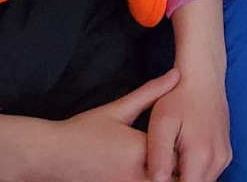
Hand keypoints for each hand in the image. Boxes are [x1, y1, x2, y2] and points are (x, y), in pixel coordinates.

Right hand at [0, 70, 178, 181]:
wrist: (50, 155)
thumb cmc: (83, 130)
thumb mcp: (117, 109)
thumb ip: (150, 93)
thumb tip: (177, 74)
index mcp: (142, 151)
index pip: (180, 156)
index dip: (190, 152)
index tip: (196, 144)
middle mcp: (137, 176)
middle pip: (174, 177)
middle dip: (183, 170)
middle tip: (190, 160)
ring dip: (168, 177)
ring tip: (173, 168)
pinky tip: (153, 174)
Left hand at [147, 0, 230, 181]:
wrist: (204, 77)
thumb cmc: (178, 98)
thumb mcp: (161, 124)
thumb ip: (159, 156)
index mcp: (202, 155)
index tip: (157, 175)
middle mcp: (218, 160)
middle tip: (160, 169)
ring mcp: (225, 157)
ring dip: (186, 179)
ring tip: (168, 164)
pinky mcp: (226, 153)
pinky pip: (209, 174)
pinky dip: (194, 173)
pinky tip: (179, 161)